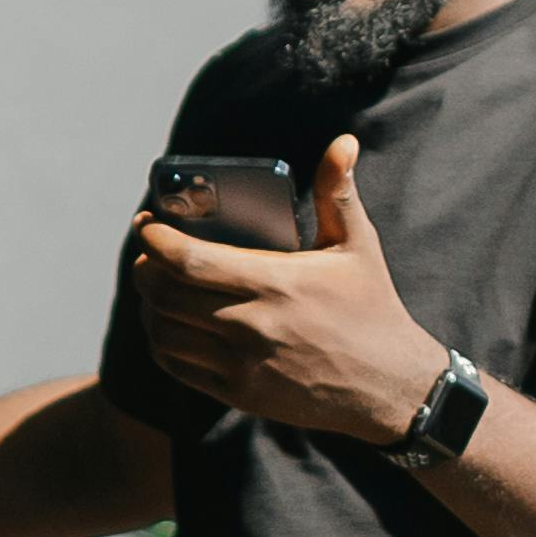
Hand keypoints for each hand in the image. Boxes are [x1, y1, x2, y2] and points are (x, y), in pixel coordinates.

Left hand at [126, 135, 450, 445]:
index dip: (155, 239)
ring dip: (149, 307)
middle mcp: (253, 326)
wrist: (390, 387)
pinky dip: (162, 342)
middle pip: (165, 295)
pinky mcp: (240, 394)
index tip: (148, 222)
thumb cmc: (371, 309)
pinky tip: (168, 325)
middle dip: (145, 268)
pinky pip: (179, 367)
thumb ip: (337, 193)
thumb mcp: (358, 246)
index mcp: (276, 283)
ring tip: (155, 286)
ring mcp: (243, 365)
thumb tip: (342, 142)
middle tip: (149, 252)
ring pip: (164, 333)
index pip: (188, 260)